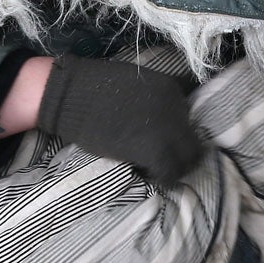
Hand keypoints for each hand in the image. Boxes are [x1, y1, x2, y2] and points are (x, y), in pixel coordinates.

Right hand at [29, 55, 206, 185]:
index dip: (176, 135)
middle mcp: (176, 108)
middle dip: (180, 154)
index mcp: (171, 89)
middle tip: (164, 163)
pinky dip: (162, 178)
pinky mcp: (153, 148)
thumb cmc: (93, 88)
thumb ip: (153, 101)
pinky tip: (148, 176)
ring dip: (173, 167)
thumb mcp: (135, 84)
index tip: (161, 143)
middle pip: (192, 141)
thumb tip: (158, 123)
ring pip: (186, 159)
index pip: (187, 119)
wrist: (71, 96)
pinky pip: (169, 171)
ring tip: (156, 171)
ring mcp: (167, 129)